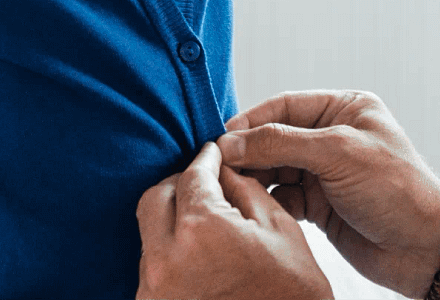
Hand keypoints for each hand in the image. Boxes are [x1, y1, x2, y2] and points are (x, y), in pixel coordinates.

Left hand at [136, 140, 332, 299]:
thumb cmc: (290, 291)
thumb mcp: (277, 225)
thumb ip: (242, 186)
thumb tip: (220, 169)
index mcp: (200, 231)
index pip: (191, 176)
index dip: (205, 159)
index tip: (212, 154)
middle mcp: (165, 262)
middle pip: (155, 199)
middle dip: (180, 185)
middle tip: (204, 184)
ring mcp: (154, 292)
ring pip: (149, 234)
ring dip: (173, 221)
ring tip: (207, 223)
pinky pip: (152, 266)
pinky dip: (171, 251)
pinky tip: (200, 253)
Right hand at [218, 91, 439, 299]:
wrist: (422, 247)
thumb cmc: (396, 188)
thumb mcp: (338, 153)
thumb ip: (283, 143)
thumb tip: (232, 140)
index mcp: (345, 108)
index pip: (286, 105)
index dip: (252, 120)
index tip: (221, 137)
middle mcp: (334, 135)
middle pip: (277, 137)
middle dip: (249, 151)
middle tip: (217, 166)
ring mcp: (327, 171)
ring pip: (277, 168)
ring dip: (255, 178)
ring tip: (231, 188)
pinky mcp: (322, 204)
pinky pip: (285, 196)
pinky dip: (269, 201)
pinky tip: (254, 207)